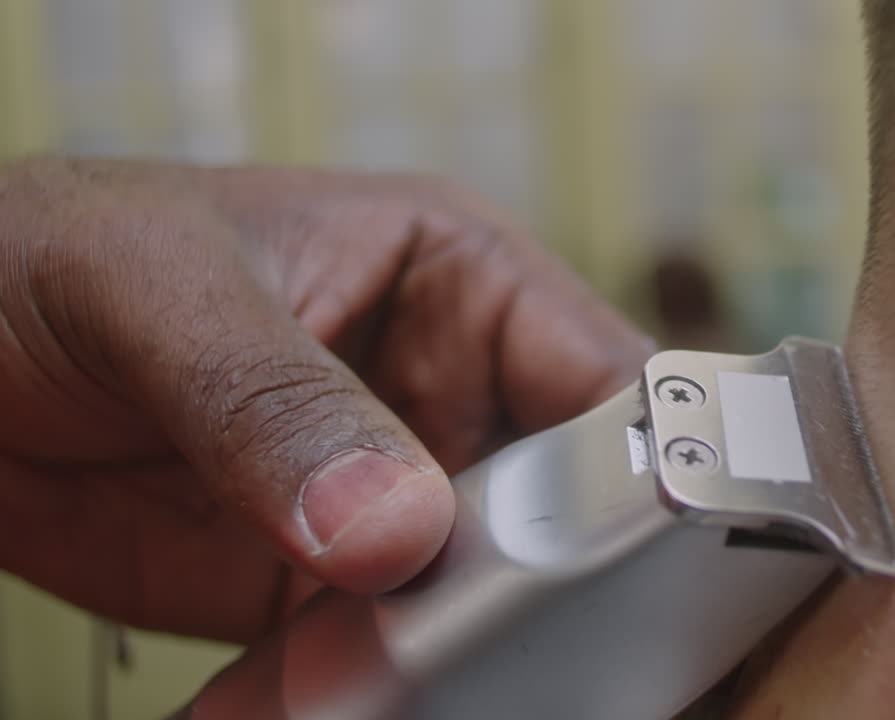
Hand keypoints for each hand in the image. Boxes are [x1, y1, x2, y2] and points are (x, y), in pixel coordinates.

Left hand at [0, 158, 651, 642]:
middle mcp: (443, 393)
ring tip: (336, 671)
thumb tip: (392, 527)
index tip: (601, 547)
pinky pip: (364, 658)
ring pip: (465, 602)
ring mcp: (388, 496)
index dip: (626, 458)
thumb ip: (278, 402)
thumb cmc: (48, 256)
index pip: (597, 373)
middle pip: (552, 510)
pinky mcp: (319, 584)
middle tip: (458, 632)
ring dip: (419, 657)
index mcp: (457, 283)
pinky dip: (332, 698)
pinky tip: (266, 699)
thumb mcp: (163, 294)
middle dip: (518, 584)